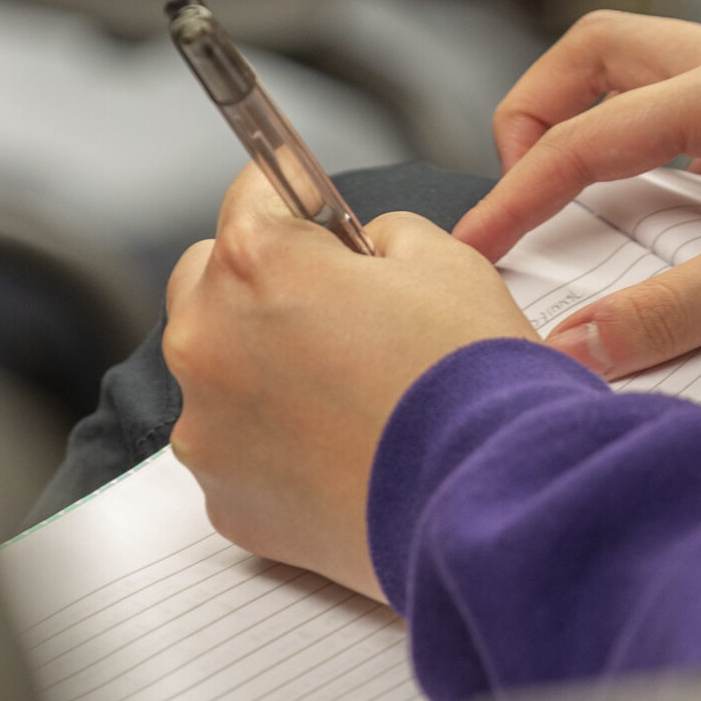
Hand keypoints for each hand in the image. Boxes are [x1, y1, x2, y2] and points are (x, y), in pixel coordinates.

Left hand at [164, 166, 536, 599]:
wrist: (493, 506)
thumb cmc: (474, 385)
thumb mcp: (447, 260)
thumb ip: (383, 234)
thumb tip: (360, 252)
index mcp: (256, 262)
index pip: (254, 194)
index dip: (301, 207)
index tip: (313, 222)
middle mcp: (209, 341)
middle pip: (211, 282)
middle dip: (263, 287)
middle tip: (339, 316)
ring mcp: (207, 428)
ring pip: (217, 373)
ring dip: (263, 370)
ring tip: (349, 397)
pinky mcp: (223, 500)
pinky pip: (234, 449)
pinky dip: (273, 446)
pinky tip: (340, 451)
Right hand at [454, 10, 700, 379]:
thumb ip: (672, 313)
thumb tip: (575, 345)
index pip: (589, 133)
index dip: (518, 193)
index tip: (476, 244)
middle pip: (603, 52)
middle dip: (538, 111)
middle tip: (519, 188)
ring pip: (651, 75)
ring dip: (599, 124)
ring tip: (578, 199)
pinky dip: (661, 157)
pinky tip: (672, 218)